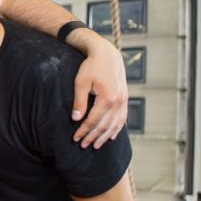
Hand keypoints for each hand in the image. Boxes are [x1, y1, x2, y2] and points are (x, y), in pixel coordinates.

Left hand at [67, 32, 128, 148]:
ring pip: (115, 124)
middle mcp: (118, 101)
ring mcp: (124, 100)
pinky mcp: (125, 98)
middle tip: (83, 145)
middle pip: (105, 125)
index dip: (84, 130)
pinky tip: (111, 136)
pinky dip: (117, 129)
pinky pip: (122, 118)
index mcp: (107, 97)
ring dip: (105, 136)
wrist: (107, 55)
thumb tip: (76, 119)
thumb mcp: (81, 82)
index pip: (94, 120)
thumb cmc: (91, 66)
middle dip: (93, 136)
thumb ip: (79, 101)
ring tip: (96, 145)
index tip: (75, 138)